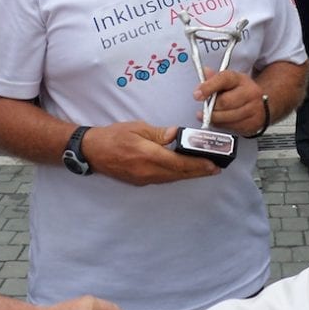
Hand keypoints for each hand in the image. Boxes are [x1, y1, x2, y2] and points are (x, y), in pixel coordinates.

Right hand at [84, 121, 218, 185]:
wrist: (92, 151)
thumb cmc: (114, 136)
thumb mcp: (138, 127)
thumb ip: (160, 133)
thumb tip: (178, 134)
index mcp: (148, 155)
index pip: (179, 163)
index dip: (197, 165)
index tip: (212, 164)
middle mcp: (148, 171)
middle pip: (179, 174)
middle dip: (198, 172)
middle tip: (216, 168)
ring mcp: (144, 179)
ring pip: (172, 178)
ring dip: (189, 174)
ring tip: (204, 169)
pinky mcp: (141, 181)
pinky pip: (164, 179)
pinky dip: (176, 175)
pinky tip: (184, 170)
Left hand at [196, 69, 265, 135]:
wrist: (263, 104)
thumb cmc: (242, 91)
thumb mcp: (230, 81)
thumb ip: (215, 78)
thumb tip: (205, 72)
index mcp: (241, 79)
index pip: (224, 79)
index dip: (208, 87)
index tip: (197, 94)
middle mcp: (250, 93)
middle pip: (223, 102)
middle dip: (210, 107)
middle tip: (205, 108)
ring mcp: (253, 110)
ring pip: (226, 117)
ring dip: (213, 118)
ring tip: (209, 114)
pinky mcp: (252, 124)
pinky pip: (230, 127)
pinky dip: (221, 125)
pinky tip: (220, 120)